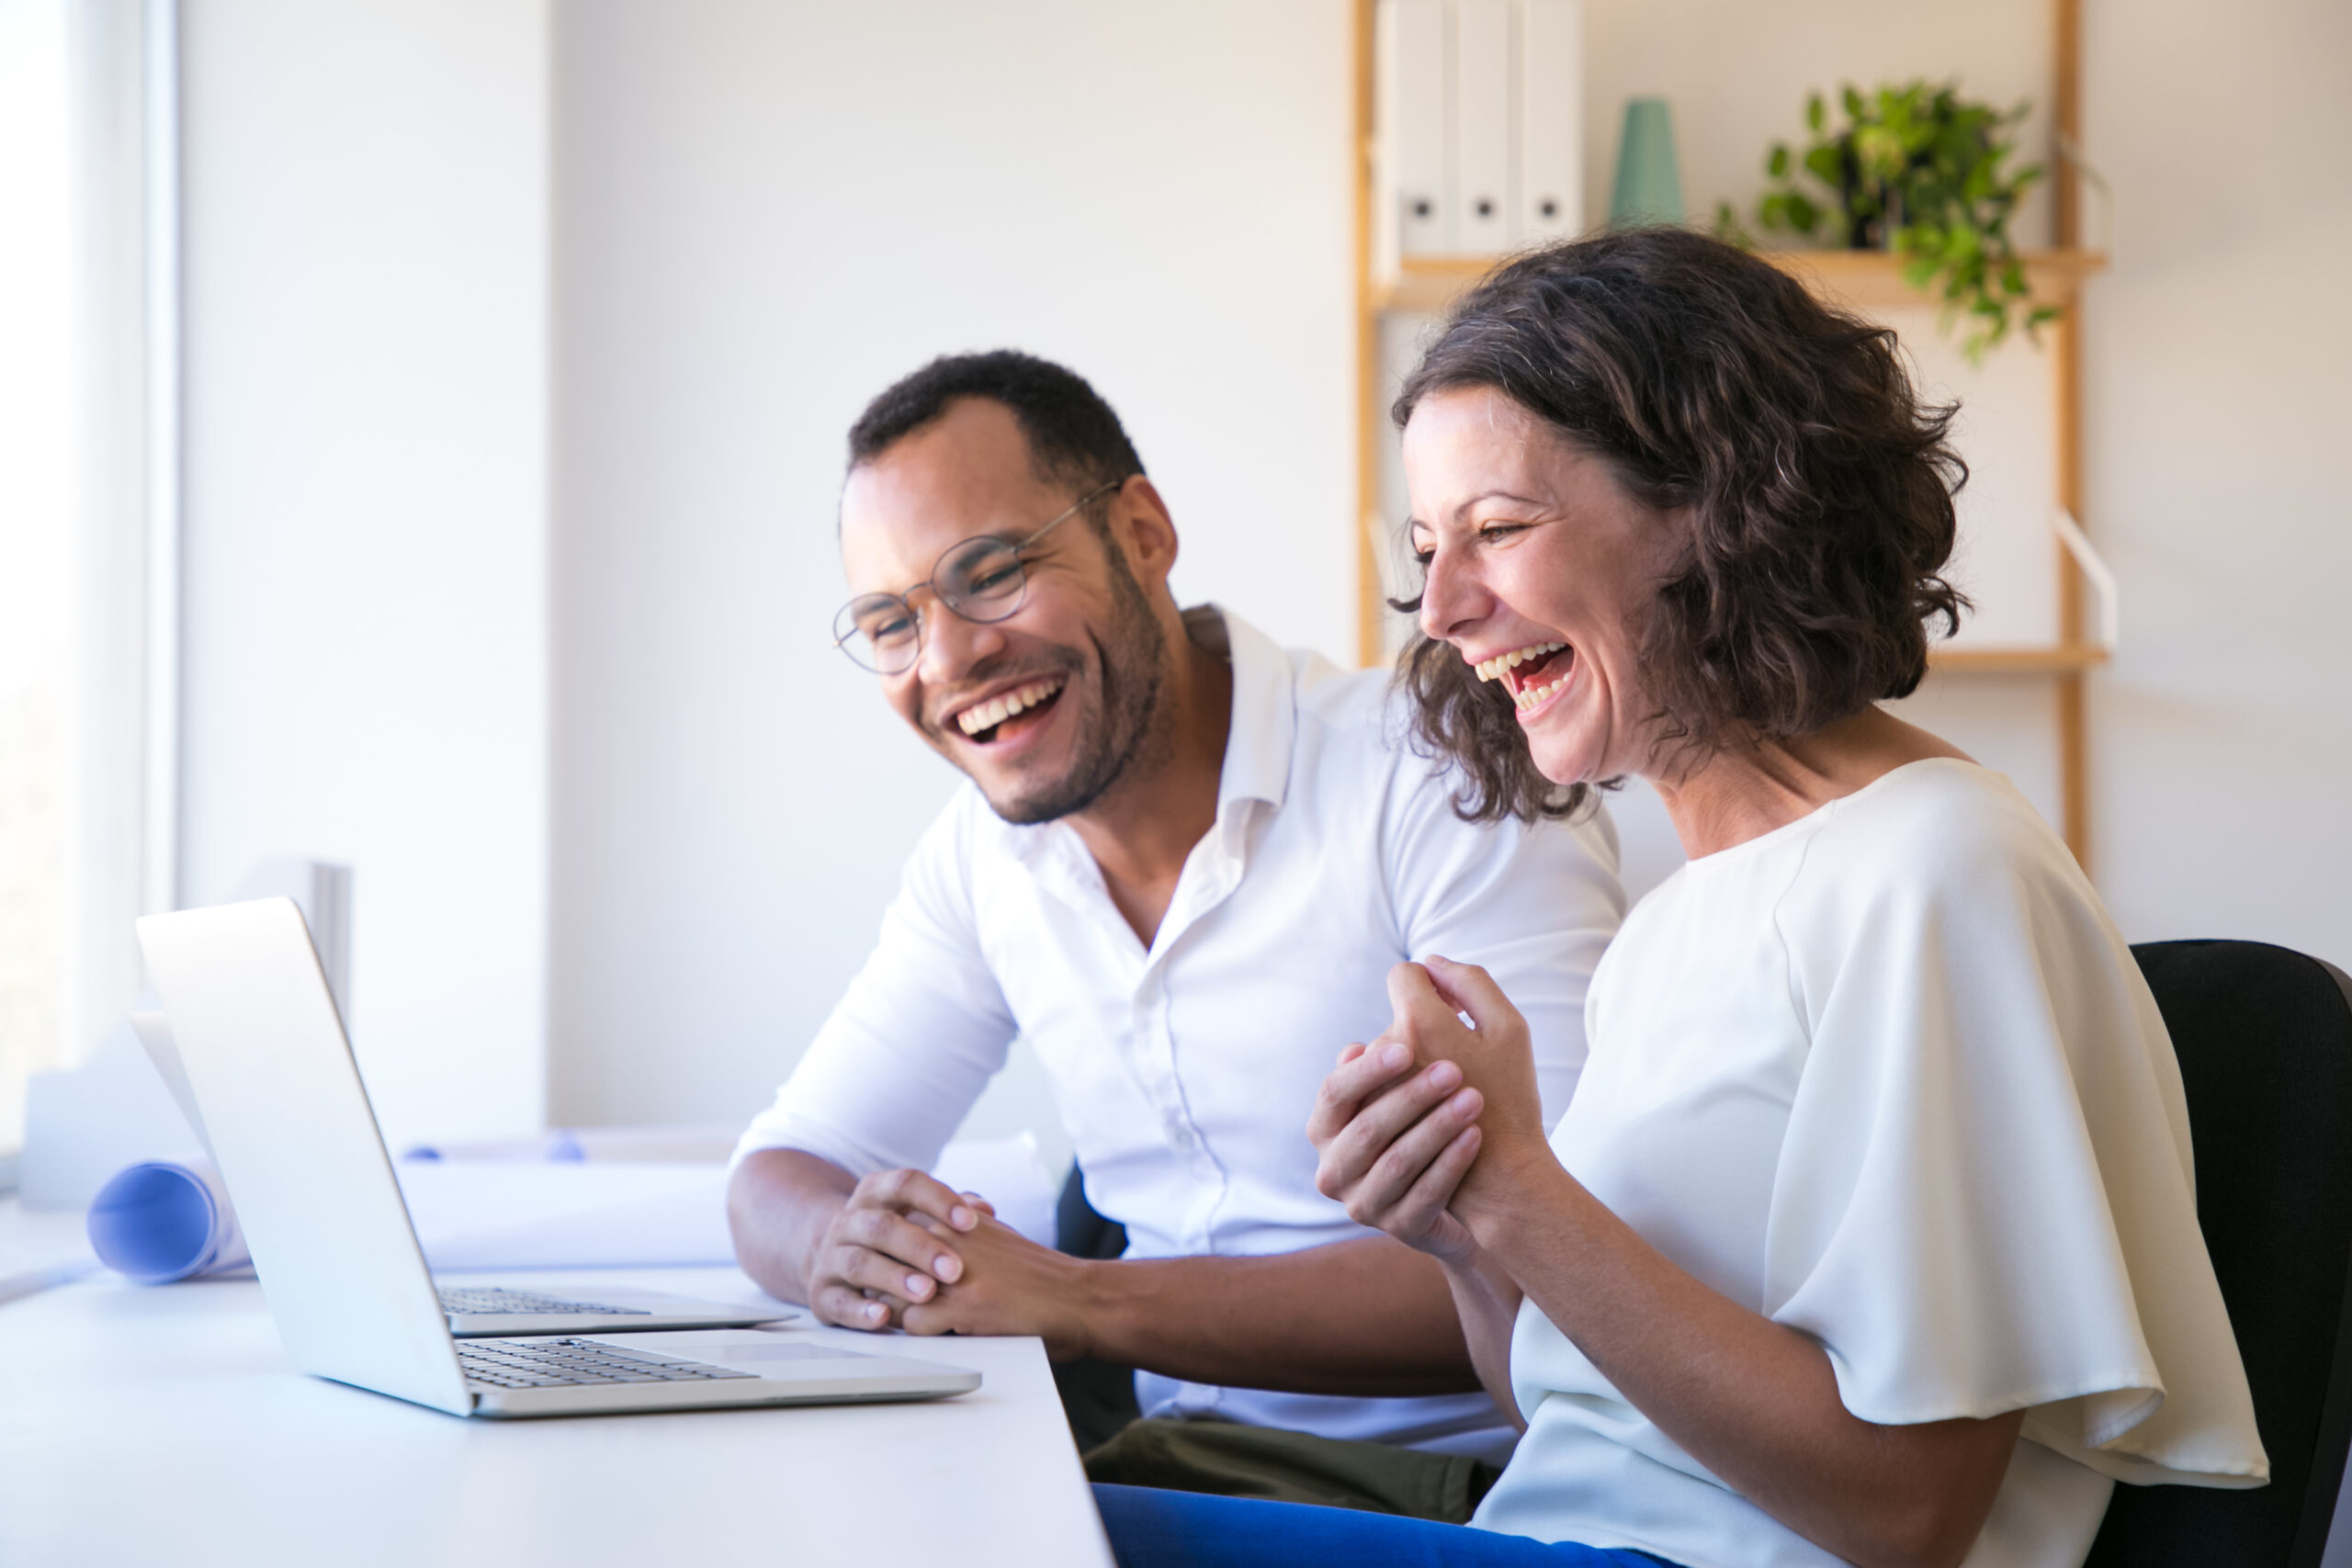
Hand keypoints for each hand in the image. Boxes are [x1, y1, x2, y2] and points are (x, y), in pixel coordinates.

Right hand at [802, 1167, 990, 1330]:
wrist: (834, 1254)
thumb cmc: (893, 1235)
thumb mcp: (916, 1214)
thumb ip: (951, 1209)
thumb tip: (985, 1209)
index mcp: (875, 1192)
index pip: (905, 1183)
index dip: (938, 1199)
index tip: (970, 1222)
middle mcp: (849, 1221)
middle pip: (882, 1227)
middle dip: (920, 1247)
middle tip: (955, 1269)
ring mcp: (831, 1257)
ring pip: (860, 1263)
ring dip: (895, 1278)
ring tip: (927, 1293)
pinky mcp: (821, 1294)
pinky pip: (838, 1302)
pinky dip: (860, 1311)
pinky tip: (884, 1317)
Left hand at [898, 1213, 1095, 1360]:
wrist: (1078, 1299)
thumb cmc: (1038, 1273)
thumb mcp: (994, 1235)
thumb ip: (957, 1229)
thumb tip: (920, 1232)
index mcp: (955, 1215)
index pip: (894, 1231)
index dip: (886, 1258)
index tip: (884, 1275)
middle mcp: (950, 1235)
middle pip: (886, 1260)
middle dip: (882, 1285)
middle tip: (886, 1303)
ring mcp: (953, 1270)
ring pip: (892, 1293)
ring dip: (897, 1312)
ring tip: (910, 1323)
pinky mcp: (961, 1304)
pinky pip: (912, 1323)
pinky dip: (918, 1334)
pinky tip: (937, 1335)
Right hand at [1307, 1033, 1485, 1263]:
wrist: (1445, 1201)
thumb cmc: (1410, 1132)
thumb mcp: (1387, 1101)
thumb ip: (1372, 1074)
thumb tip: (1355, 1049)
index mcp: (1322, 1131)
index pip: (1333, 1094)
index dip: (1368, 1071)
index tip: (1406, 1048)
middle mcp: (1333, 1172)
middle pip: (1367, 1129)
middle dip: (1412, 1097)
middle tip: (1453, 1070)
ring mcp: (1363, 1205)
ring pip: (1398, 1162)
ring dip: (1437, 1127)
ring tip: (1473, 1099)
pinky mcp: (1400, 1228)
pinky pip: (1427, 1193)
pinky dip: (1451, 1162)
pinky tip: (1475, 1135)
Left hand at [1387, 958, 1553, 1225]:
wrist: (1498, 1177)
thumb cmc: (1511, 1099)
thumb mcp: (1510, 1030)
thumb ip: (1471, 983)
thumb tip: (1431, 963)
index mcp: (1419, 1024)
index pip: (1405, 975)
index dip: (1431, 984)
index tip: (1453, 1008)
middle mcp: (1384, 1052)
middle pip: (1397, 1017)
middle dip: (1426, 1028)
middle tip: (1461, 1060)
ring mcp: (1369, 1087)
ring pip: (1383, 1055)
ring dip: (1411, 1064)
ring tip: (1447, 1090)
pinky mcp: (1363, 1121)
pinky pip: (1372, 1089)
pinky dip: (1395, 1090)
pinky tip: (1425, 1107)